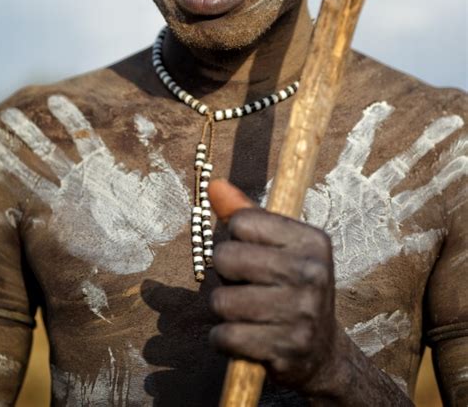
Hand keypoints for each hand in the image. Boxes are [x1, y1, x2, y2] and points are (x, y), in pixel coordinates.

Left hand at [208, 180, 342, 395]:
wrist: (322, 351)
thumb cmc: (291, 287)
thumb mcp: (278, 246)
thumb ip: (245, 213)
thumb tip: (213, 185)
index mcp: (311, 240)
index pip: (242, 222)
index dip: (237, 239)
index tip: (255, 254)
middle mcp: (311, 273)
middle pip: (226, 258)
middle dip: (226, 274)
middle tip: (247, 285)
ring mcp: (301, 313)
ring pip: (222, 301)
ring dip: (225, 310)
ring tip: (248, 313)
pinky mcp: (286, 350)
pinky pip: (226, 336)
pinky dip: (225, 339)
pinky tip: (246, 338)